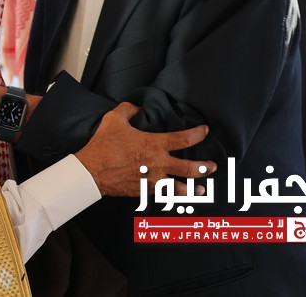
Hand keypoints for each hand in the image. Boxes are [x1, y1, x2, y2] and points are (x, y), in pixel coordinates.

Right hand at [76, 102, 215, 196]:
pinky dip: (173, 197)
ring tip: (203, 190)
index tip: (204, 131)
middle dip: (205, 167)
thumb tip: (136, 107)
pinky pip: (164, 195)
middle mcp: (158, 164)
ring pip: (181, 188)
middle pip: (191, 168)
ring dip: (195, 189)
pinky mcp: (145, 191)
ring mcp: (153, 180)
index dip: (198, 134)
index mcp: (154, 144)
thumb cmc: (103, 146)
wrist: (92, 171)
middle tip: (213, 166)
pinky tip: (176, 197)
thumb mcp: (114, 120)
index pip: (184, 139)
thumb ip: (128, 110)